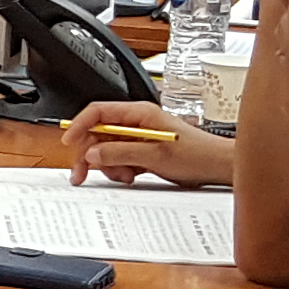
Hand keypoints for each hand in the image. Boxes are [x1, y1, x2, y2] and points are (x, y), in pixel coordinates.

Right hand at [70, 103, 230, 188]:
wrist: (218, 167)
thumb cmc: (197, 155)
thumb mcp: (154, 155)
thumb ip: (120, 152)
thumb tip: (93, 152)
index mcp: (139, 113)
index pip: (98, 112)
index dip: (80, 125)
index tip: (69, 142)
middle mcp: (137, 122)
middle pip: (98, 133)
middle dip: (91, 154)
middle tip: (83, 173)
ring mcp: (139, 137)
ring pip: (107, 149)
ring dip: (109, 165)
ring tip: (124, 175)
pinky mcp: (143, 151)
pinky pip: (119, 158)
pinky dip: (119, 169)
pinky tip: (131, 176)